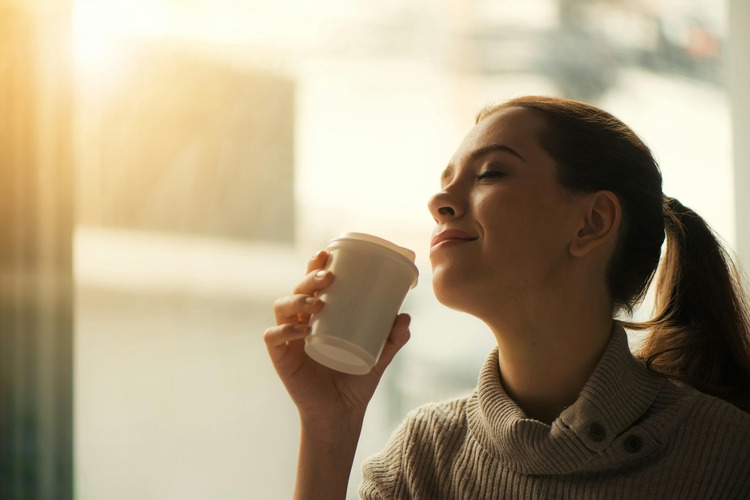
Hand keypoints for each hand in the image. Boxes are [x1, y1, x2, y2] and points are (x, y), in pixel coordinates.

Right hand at [264, 250, 410, 429]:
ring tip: (318, 304)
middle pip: (297, 289)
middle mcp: (301, 321)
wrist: (342, 414)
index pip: (313, 283)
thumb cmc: (356, 380)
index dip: (315, 265)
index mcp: (320, 315)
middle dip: (309, 278)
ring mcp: (288, 339)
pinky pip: (273, 338)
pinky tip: (299, 331)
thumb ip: (393, 338)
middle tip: (328, 278)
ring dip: (297, 300)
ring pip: (282, 307)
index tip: (326, 254)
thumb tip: (405, 316)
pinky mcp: (281, 358)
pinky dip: (283, 331)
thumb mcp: (379, 355)